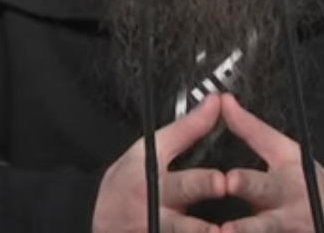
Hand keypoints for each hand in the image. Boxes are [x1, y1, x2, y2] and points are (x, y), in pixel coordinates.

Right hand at [92, 93, 227, 232]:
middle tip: (225, 227)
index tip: (221, 181)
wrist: (98, 215)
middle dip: (205, 227)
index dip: (204, 184)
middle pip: (186, 226)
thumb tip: (216, 103)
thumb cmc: (126, 180)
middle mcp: (159, 217)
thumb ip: (188, 128)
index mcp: (156, 186)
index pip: (183, 185)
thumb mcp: (151, 148)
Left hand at [219, 95, 323, 232]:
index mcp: (284, 188)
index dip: (246, 183)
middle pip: (264, 225)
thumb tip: (225, 103)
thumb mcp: (285, 152)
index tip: (230, 180)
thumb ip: (251, 130)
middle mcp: (286, 217)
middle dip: (246, 228)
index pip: (263, 183)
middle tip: (225, 230)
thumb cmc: (309, 182)